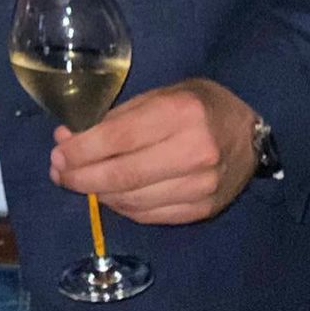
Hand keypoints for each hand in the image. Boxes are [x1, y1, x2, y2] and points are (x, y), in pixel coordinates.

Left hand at [49, 77, 257, 223]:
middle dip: (81, 176)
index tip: (58, 151)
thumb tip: (69, 138)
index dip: (82, 149)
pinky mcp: (204, 210)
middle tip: (58, 171)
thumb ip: (117, 118)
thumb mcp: (159, 95)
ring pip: (134, 200)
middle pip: (123, 174)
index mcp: (180, 114)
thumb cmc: (197, 104)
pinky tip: (107, 195)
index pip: (119, 138)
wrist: (251, 132)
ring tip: (76, 182)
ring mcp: (202, 187)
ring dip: (98, 194)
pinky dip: (122, 207)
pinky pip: (151, 215)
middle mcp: (194, 153)